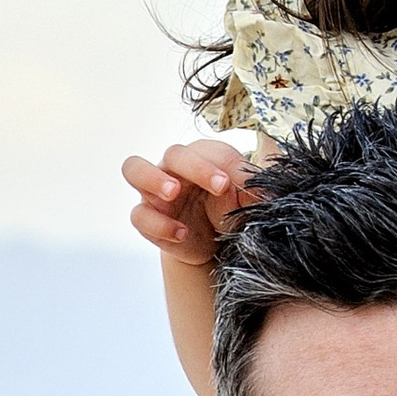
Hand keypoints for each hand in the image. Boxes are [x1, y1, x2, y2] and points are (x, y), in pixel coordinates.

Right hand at [123, 138, 255, 270]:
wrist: (215, 245)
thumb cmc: (231, 210)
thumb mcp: (248, 199)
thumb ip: (253, 186)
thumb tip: (262, 178)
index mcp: (201, 157)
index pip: (208, 151)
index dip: (225, 164)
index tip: (239, 184)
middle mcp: (174, 168)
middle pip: (173, 153)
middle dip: (195, 166)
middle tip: (220, 186)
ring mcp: (155, 192)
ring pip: (134, 169)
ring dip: (153, 178)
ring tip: (173, 193)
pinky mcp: (147, 219)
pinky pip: (139, 215)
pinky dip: (158, 224)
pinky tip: (181, 233)